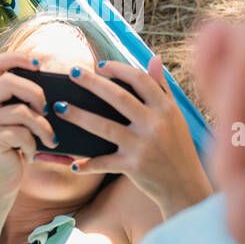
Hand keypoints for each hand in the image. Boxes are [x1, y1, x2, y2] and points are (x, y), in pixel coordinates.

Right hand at [0, 51, 58, 206]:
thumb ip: (27, 103)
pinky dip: (33, 145)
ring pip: (21, 110)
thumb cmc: (15, 151)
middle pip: (9, 81)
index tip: (39, 63)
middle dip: (36, 93)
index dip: (17, 57)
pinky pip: (21, 132)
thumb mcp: (21, 123)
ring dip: (43, 127)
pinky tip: (31, 155)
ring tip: (50, 140)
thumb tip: (56, 91)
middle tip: (47, 110)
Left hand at [57, 57, 212, 214]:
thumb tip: (155, 58)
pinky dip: (88, 165)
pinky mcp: (134, 167)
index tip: (99, 65)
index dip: (118, 69)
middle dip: (92, 83)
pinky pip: (104, 163)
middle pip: (117, 97)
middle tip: (72, 72)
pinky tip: (74, 163)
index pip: (139, 80)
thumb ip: (162, 87)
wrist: (186, 185)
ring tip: (59, 107)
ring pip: (104, 126)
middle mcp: (154, 124)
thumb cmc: (178, 146)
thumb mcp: (175, 115)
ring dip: (78, 116)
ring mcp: (143, 145)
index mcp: (165, 108)